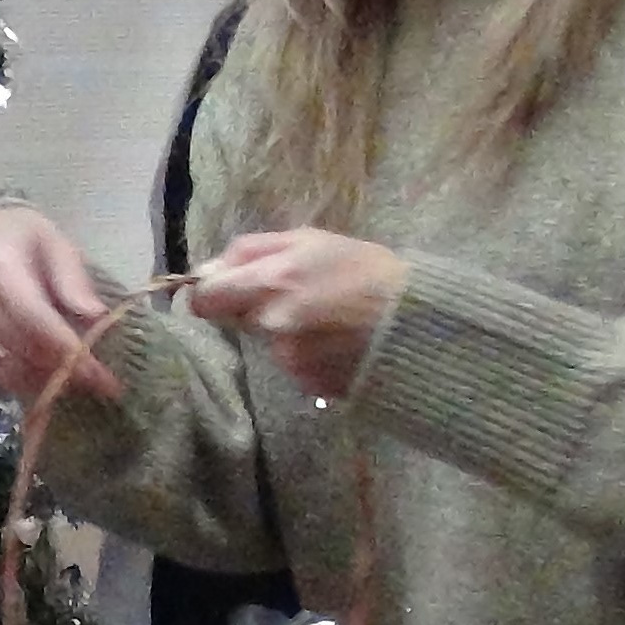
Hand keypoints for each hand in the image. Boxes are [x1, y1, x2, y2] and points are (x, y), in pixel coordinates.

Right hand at [0, 201, 122, 406]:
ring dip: (43, 380)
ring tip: (77, 386)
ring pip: (6, 363)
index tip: (98, 372)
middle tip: (99, 385)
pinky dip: (18, 381)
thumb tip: (96, 317)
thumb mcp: (56, 243)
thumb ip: (73, 279)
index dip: (67, 348)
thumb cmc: (22, 235)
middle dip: (63, 369)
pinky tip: (44, 384)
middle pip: (22, 344)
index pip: (34, 316)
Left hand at [186, 227, 404, 401]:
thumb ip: (252, 251)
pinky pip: (291, 365)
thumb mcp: (311, 240)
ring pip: (266, 343)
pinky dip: (305, 354)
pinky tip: (335, 341)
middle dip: (254, 308)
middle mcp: (272, 325)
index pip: (206, 299)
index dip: (211, 294)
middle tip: (295, 296)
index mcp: (271, 282)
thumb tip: (206, 269)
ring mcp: (289, 360)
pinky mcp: (306, 384)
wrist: (419, 324)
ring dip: (283, 332)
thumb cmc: (367, 271)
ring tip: (326, 318)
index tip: (226, 290)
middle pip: (236, 320)